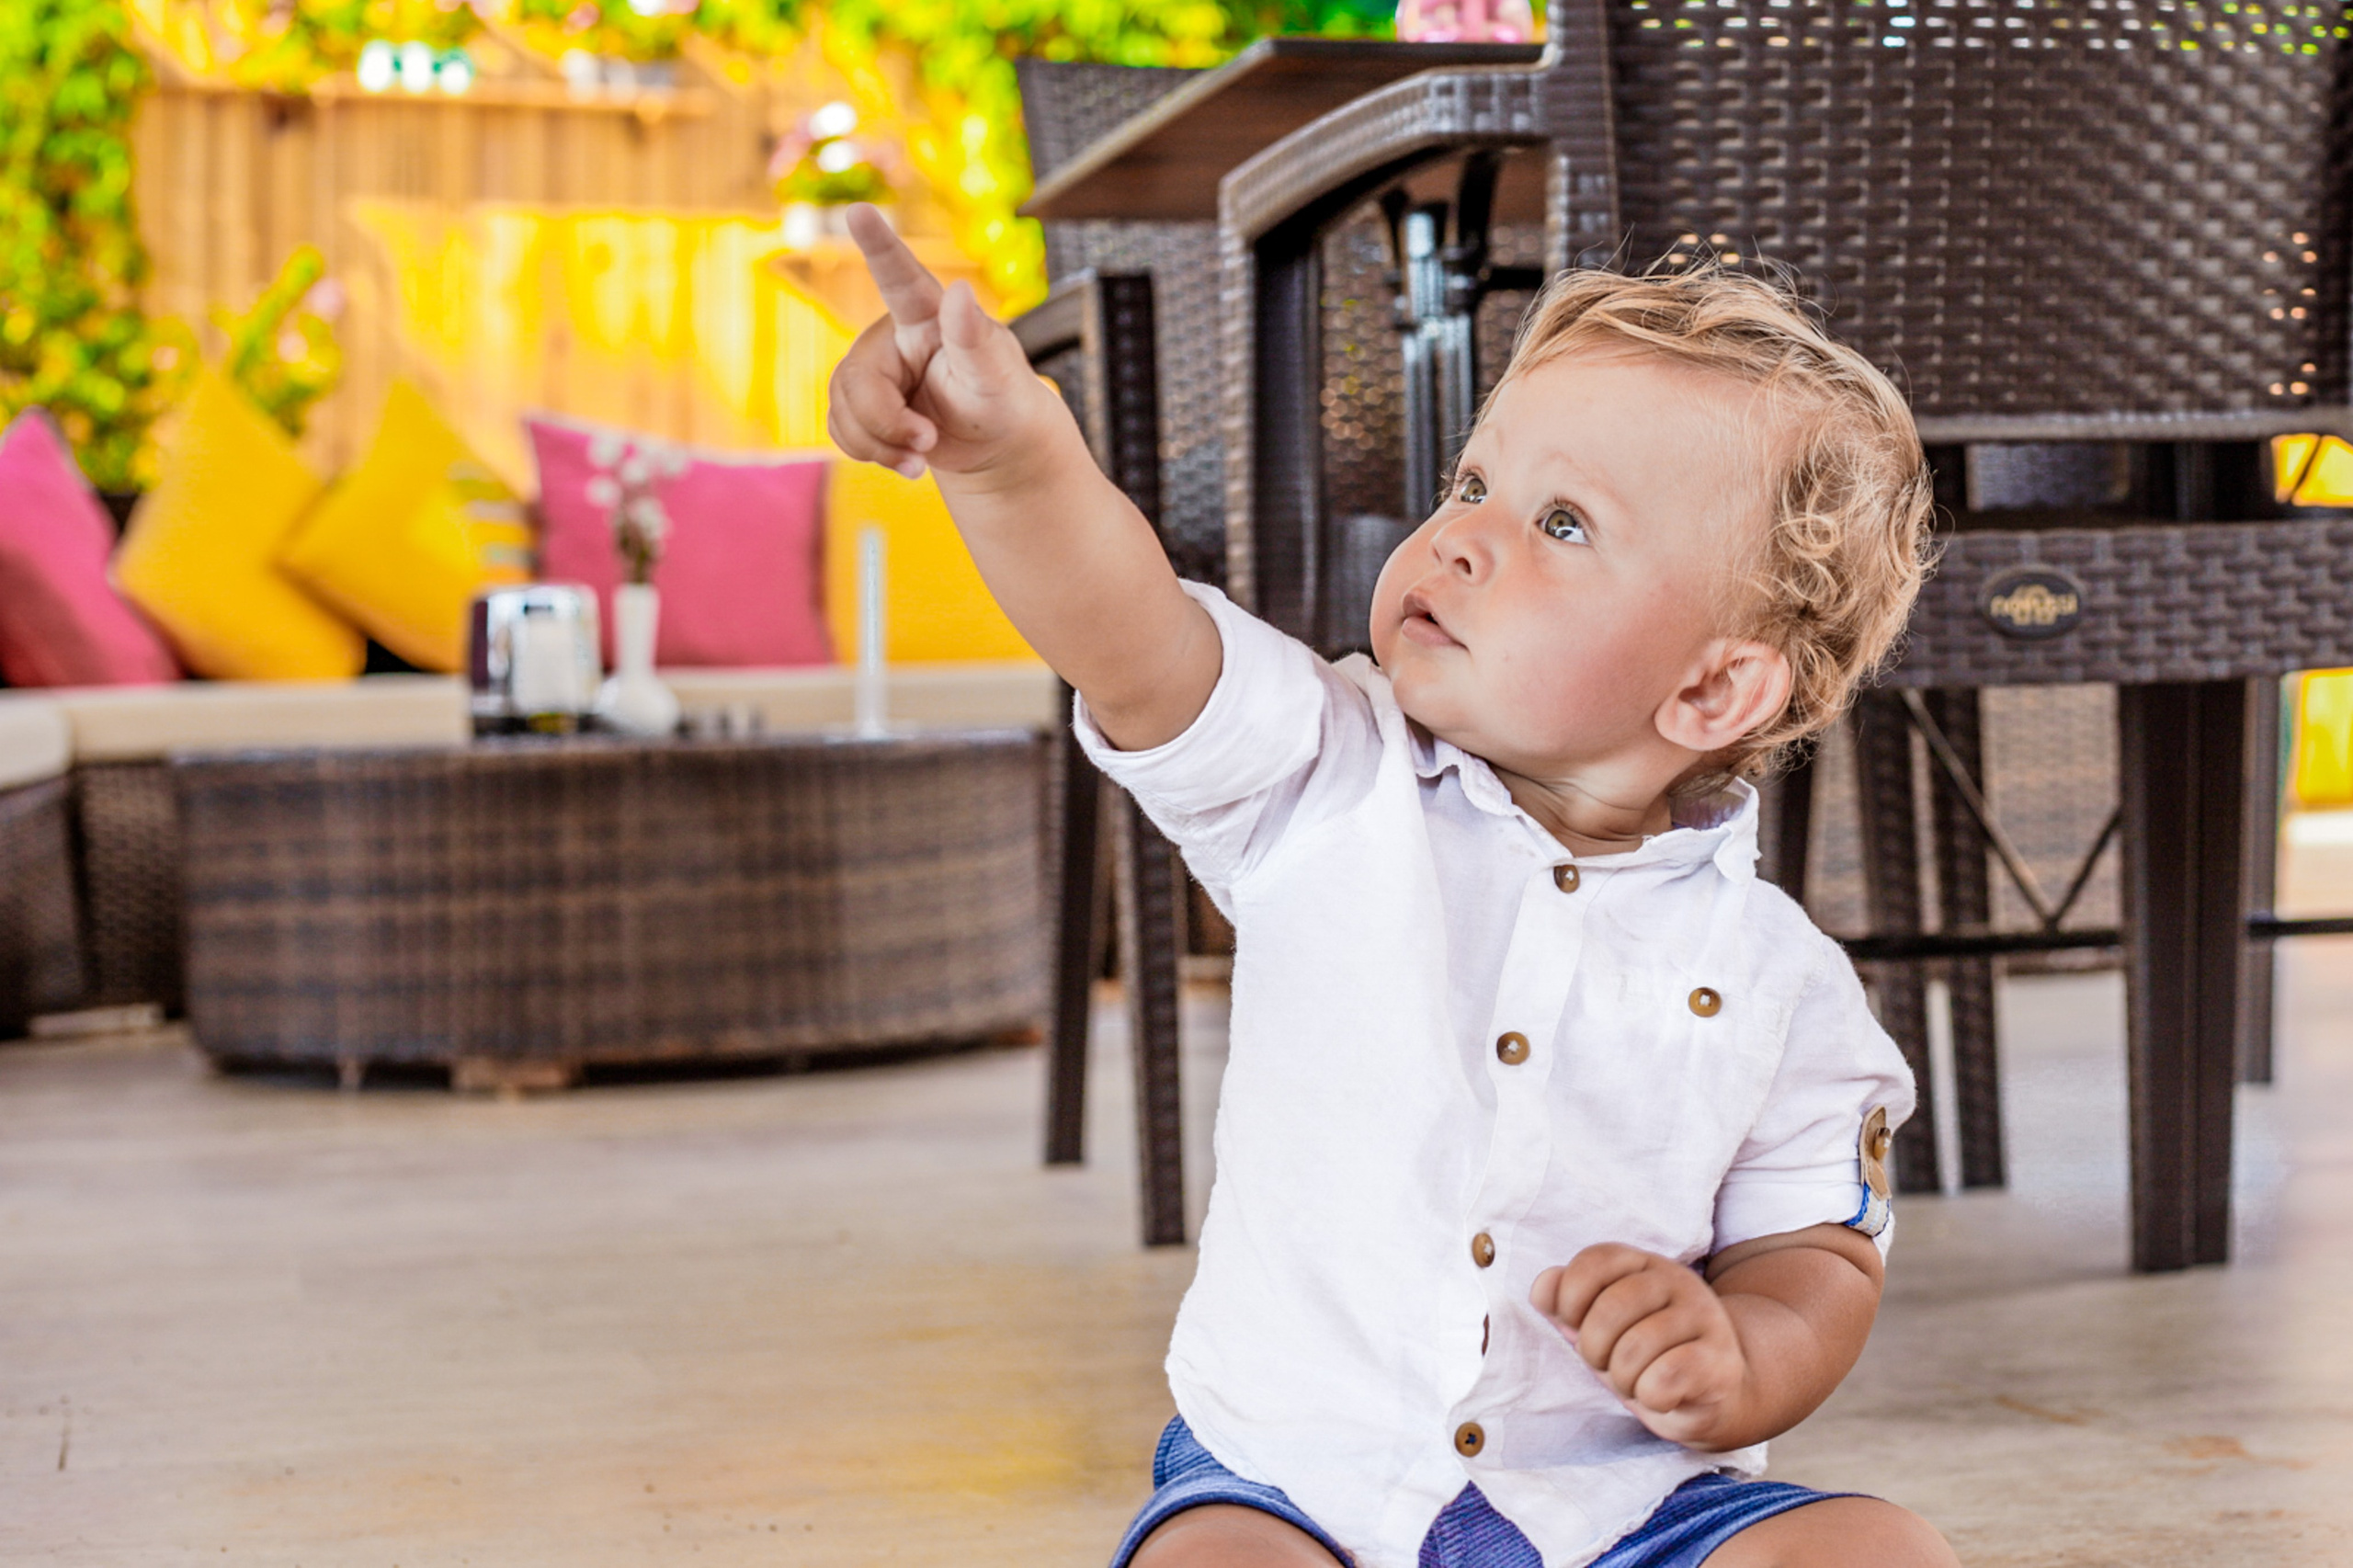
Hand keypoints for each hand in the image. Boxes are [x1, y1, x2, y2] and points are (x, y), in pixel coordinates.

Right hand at [825, 203, 1057, 484]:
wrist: (992, 441)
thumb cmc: (1002, 400)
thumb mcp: (997, 377)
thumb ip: (976, 338)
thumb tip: (960, 292)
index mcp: (928, 316)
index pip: (900, 277)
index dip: (878, 244)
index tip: (859, 210)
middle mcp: (892, 334)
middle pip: (858, 380)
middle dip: (887, 424)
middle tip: (928, 443)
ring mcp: (871, 367)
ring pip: (843, 409)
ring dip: (880, 446)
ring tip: (923, 455)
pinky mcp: (859, 399)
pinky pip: (839, 429)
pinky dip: (869, 453)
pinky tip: (904, 459)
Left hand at [1530, 1245, 1748, 1446]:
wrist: (1715, 1391)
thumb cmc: (1645, 1355)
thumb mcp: (1600, 1326)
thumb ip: (1566, 1302)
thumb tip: (1544, 1287)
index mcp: (1639, 1264)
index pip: (1593, 1261)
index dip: (1571, 1300)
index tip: (1576, 1327)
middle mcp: (1674, 1280)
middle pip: (1611, 1309)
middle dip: (1594, 1350)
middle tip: (1608, 1365)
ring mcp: (1702, 1317)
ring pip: (1636, 1347)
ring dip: (1623, 1379)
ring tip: (1636, 1382)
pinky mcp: (1719, 1360)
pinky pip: (1667, 1377)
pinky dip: (1651, 1396)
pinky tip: (1661, 1396)